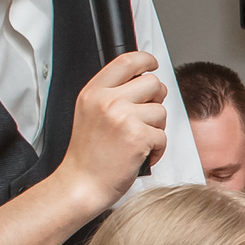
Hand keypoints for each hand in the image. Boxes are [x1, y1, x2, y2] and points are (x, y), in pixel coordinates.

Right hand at [59, 51, 165, 209]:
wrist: (81, 185)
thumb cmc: (88, 155)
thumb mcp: (90, 113)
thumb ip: (111, 94)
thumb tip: (143, 79)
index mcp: (94, 92)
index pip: (127, 60)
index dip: (145, 60)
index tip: (152, 64)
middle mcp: (107, 101)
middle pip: (153, 83)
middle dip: (155, 100)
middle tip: (145, 118)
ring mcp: (123, 117)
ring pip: (161, 111)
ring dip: (156, 128)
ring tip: (136, 142)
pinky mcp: (138, 136)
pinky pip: (163, 135)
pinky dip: (157, 149)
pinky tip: (140, 155)